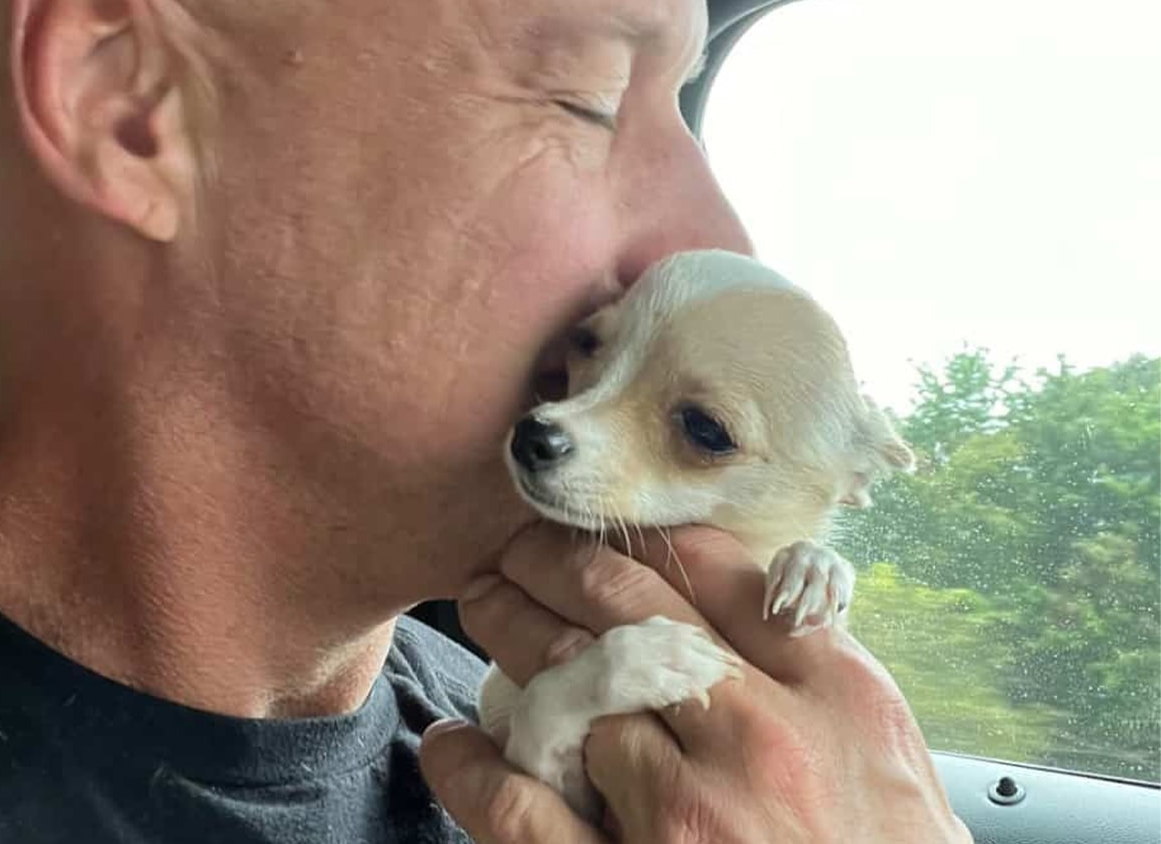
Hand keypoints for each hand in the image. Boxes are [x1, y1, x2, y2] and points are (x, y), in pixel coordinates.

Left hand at [419, 523, 972, 843]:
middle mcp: (754, 734)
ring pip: (564, 689)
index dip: (633, 533)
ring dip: (508, 634)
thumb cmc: (886, 842)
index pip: (708, 569)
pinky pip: (524, 812)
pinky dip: (473, 770)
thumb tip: (739, 582)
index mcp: (825, 687)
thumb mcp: (879, 735)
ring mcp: (687, 809)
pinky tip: (453, 743)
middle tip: (513, 549)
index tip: (595, 527)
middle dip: (551, 560)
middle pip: (623, 605)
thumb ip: (810, 653)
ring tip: (484, 605)